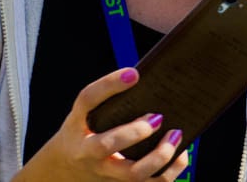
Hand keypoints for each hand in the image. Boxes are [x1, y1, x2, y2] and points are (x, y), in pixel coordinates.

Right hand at [14, 67, 188, 181]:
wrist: (66, 169)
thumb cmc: (85, 131)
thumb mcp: (86, 112)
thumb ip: (108, 97)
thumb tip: (146, 78)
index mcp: (78, 124)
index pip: (87, 99)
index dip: (109, 85)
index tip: (134, 74)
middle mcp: (88, 152)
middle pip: (105, 145)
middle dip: (134, 132)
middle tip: (156, 117)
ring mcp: (106, 173)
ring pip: (133, 174)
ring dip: (159, 156)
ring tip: (174, 134)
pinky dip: (171, 170)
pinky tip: (179, 154)